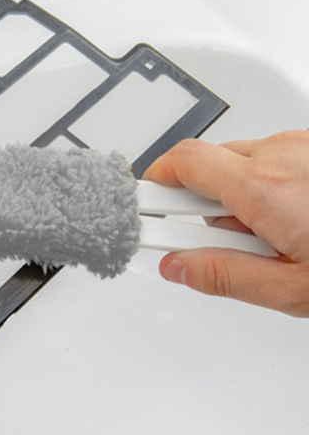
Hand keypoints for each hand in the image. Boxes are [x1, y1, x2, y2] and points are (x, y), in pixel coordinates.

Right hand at [144, 131, 308, 315]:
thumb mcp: (295, 289)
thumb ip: (227, 276)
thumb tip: (178, 266)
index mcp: (265, 188)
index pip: (181, 164)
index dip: (153, 185)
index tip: (141, 209)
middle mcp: (281, 155)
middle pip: (208, 165)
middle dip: (204, 203)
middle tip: (225, 242)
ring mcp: (302, 145)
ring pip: (242, 161)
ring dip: (243, 194)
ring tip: (279, 235)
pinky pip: (274, 157)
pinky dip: (273, 184)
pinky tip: (298, 216)